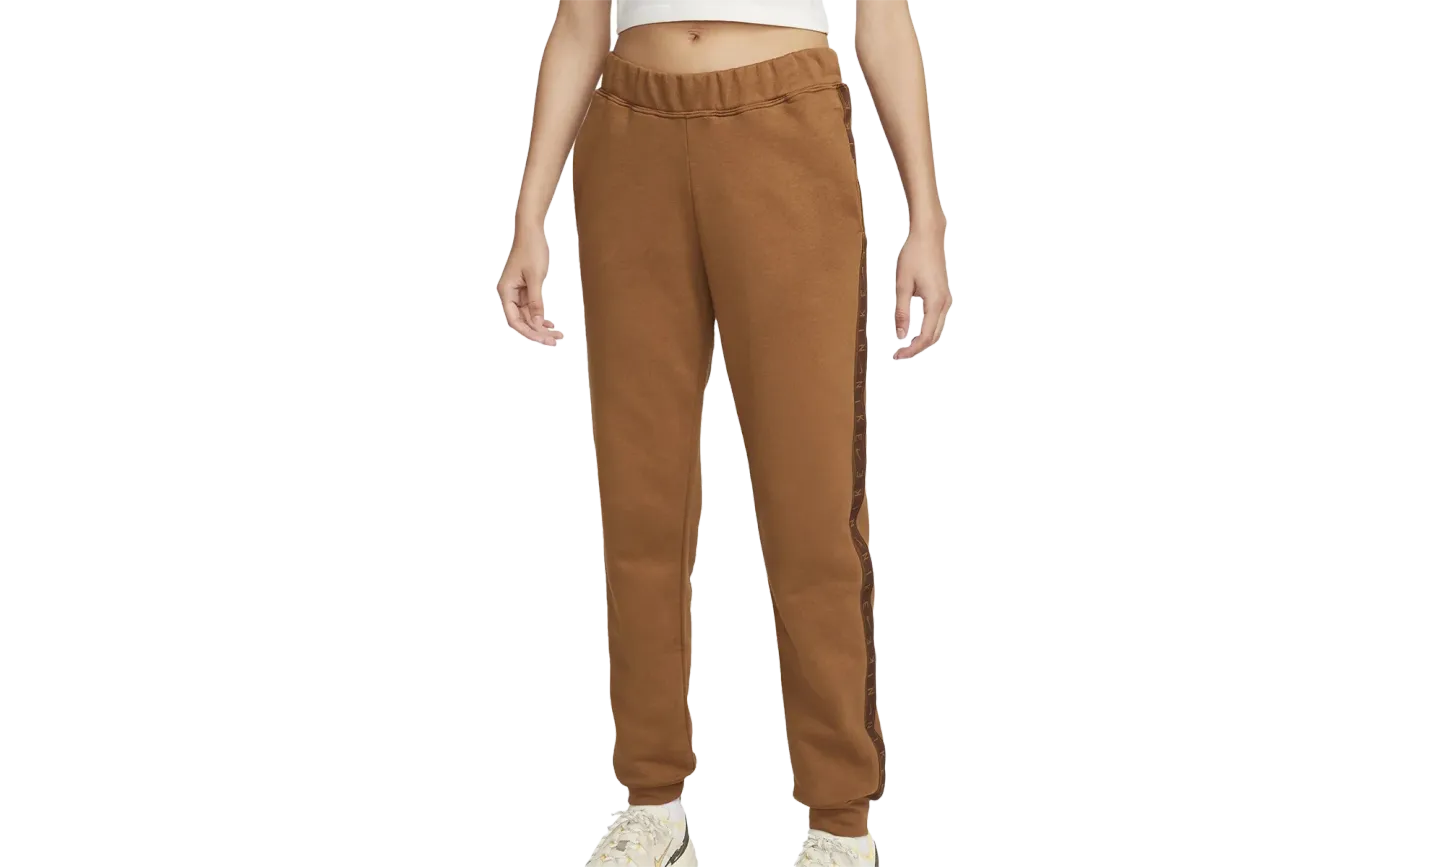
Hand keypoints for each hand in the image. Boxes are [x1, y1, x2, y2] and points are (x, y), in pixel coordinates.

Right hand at [498, 223, 564, 346]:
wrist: (532, 231)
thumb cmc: (531, 250)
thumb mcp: (535, 276)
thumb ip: (536, 301)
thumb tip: (538, 322)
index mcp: (505, 291)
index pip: (515, 320)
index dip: (529, 332)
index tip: (544, 339)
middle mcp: (509, 294)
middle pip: (522, 321)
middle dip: (538, 332)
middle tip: (555, 341)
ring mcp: (517, 292)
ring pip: (529, 316)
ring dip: (542, 326)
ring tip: (559, 335)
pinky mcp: (526, 289)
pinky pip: (533, 307)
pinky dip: (542, 316)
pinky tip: (551, 325)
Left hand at [892, 221, 950, 359]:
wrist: (928, 236)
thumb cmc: (913, 256)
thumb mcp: (902, 285)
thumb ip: (901, 312)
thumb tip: (900, 335)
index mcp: (935, 302)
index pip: (925, 336)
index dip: (911, 349)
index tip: (896, 355)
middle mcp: (945, 303)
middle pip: (934, 337)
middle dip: (916, 349)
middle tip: (898, 354)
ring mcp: (946, 299)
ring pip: (937, 329)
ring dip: (922, 341)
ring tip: (904, 347)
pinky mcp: (943, 295)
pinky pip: (937, 320)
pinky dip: (927, 330)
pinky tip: (913, 332)